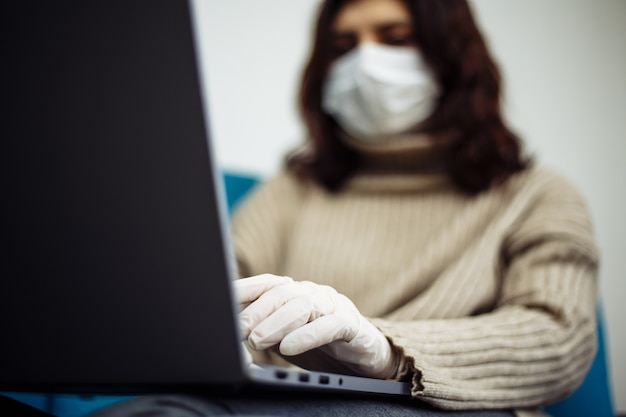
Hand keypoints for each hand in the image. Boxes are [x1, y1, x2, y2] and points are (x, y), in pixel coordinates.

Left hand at [235, 274, 397, 378]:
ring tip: (257, 341)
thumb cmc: (324, 346)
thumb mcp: (288, 339)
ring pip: (303, 307)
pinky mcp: (351, 324)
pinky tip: (289, 348)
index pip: (266, 285)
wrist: (369, 355)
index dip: (244, 289)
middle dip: (257, 311)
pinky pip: (330, 326)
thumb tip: (232, 336)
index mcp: (296, 293)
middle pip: (282, 294)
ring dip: (277, 324)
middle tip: (237, 330)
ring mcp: (333, 306)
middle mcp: (313, 293)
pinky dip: (307, 336)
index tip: (222, 299)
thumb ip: (265, 332)